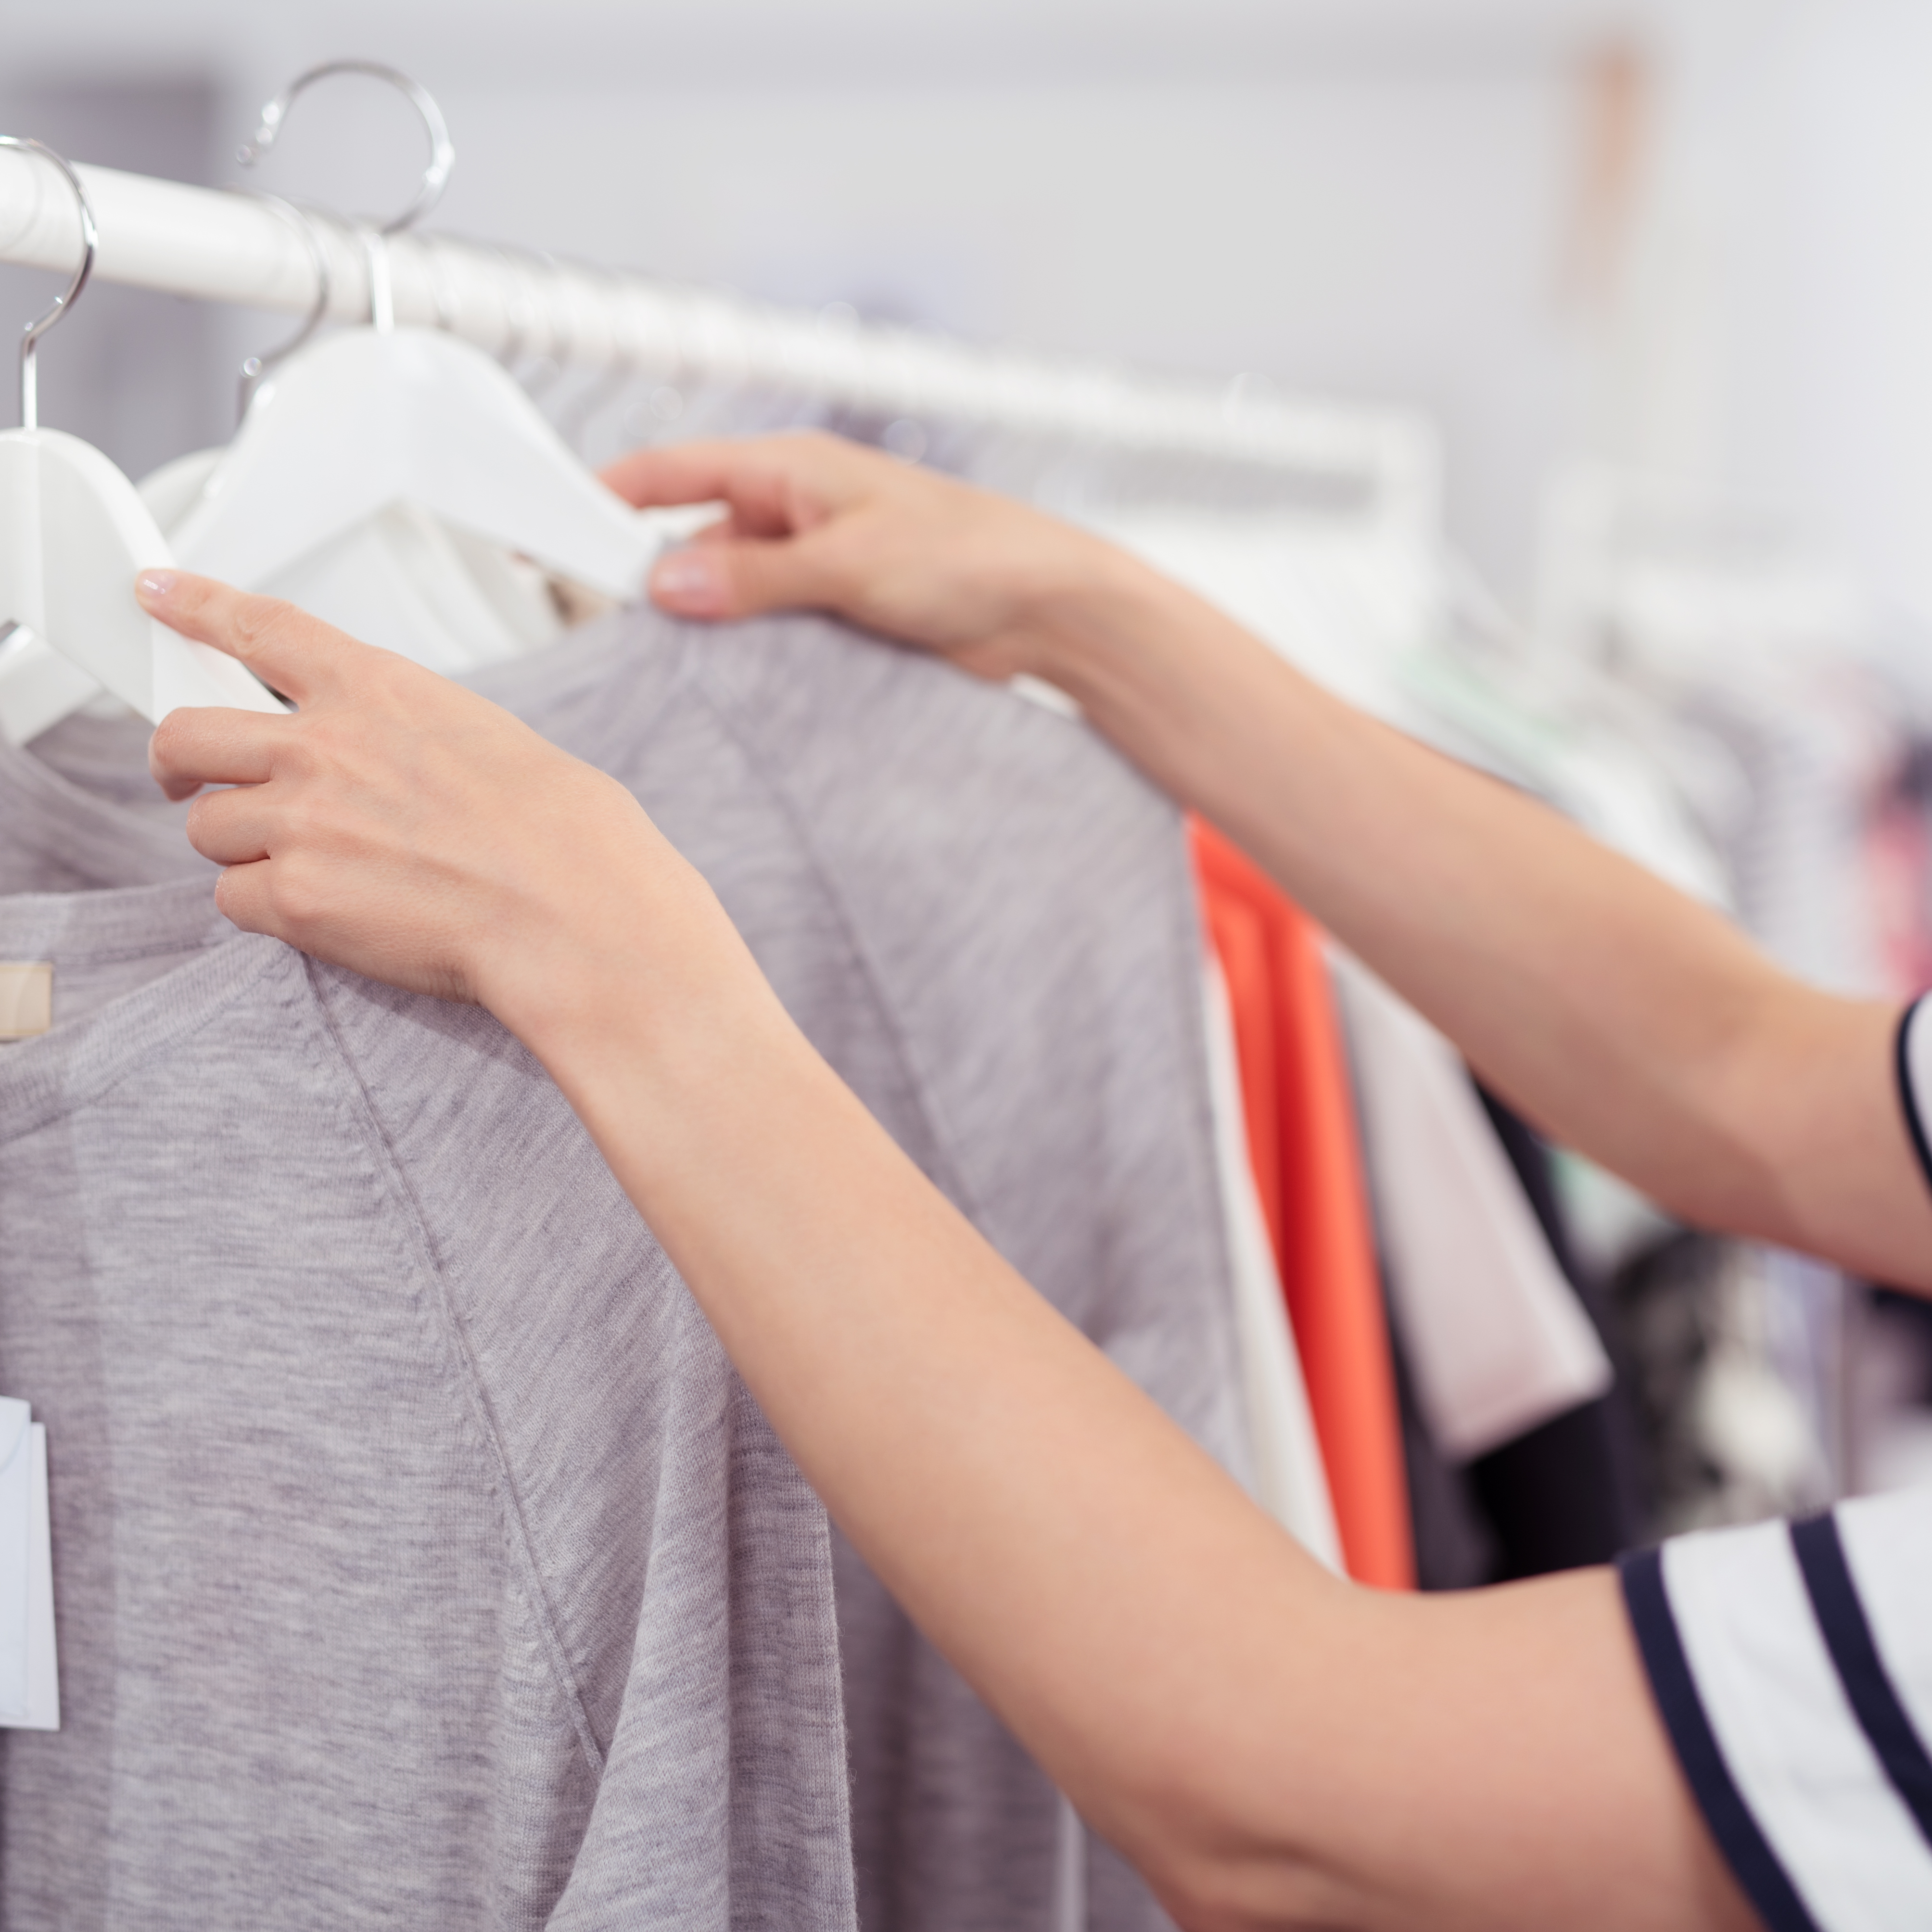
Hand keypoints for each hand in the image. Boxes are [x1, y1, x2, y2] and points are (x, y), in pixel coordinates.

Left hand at [136, 570, 727, 1037]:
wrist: (576, 912)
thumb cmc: (563, 838)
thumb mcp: (489, 739)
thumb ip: (406, 736)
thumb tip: (384, 765)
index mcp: (377, 690)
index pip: (259, 627)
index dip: (195, 605)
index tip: (158, 592)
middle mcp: (323, 746)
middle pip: (188, 733)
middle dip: (179, 761)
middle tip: (191, 781)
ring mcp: (300, 822)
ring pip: (207, 827)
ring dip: (245, 849)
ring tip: (318, 871)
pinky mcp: (294, 898)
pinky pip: (234, 900)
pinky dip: (269, 911)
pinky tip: (331, 916)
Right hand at [603, 430, 1140, 683]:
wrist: (1047, 608)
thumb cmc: (970, 554)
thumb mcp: (849, 564)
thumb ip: (754, 580)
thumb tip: (668, 586)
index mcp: (790, 469)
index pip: (669, 473)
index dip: (603, 496)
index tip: (544, 528)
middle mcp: (794, 509)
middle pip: (691, 539)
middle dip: (655, 579)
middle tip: (608, 625)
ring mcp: (813, 559)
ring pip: (727, 589)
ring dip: (704, 623)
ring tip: (671, 662)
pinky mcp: (836, 607)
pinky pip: (767, 623)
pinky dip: (745, 646)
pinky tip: (728, 677)